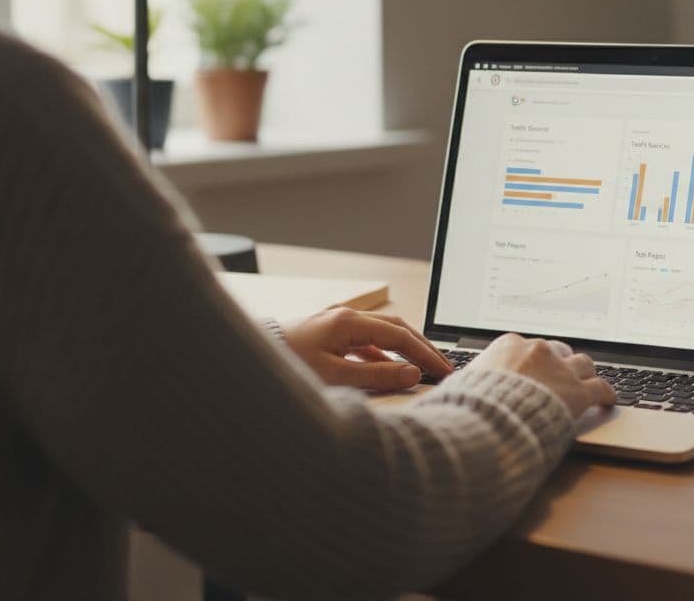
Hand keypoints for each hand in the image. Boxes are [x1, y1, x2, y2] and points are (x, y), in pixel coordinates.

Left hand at [282, 308, 452, 390]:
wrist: (248, 361)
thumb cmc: (288, 368)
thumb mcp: (335, 376)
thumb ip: (376, 375)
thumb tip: (412, 373)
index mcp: (349, 322)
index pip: (400, 337)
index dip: (426, 355)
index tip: (445, 372)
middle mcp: (346, 317)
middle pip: (397, 328)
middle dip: (423, 348)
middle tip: (445, 367)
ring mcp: (338, 324)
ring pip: (384, 334)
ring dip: (406, 350)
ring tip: (425, 368)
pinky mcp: (330, 335)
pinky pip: (367, 342)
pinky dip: (385, 355)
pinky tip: (392, 369)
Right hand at [466, 333, 615, 417]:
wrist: (489, 420)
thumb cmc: (469, 406)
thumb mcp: (461, 385)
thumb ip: (469, 381)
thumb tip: (456, 388)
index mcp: (509, 344)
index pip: (527, 346)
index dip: (534, 360)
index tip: (534, 369)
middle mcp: (538, 350)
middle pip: (558, 351)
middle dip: (559, 363)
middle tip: (560, 377)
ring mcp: (560, 370)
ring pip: (582, 363)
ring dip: (583, 374)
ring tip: (585, 383)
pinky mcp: (578, 392)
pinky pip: (601, 387)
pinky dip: (607, 394)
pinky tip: (608, 401)